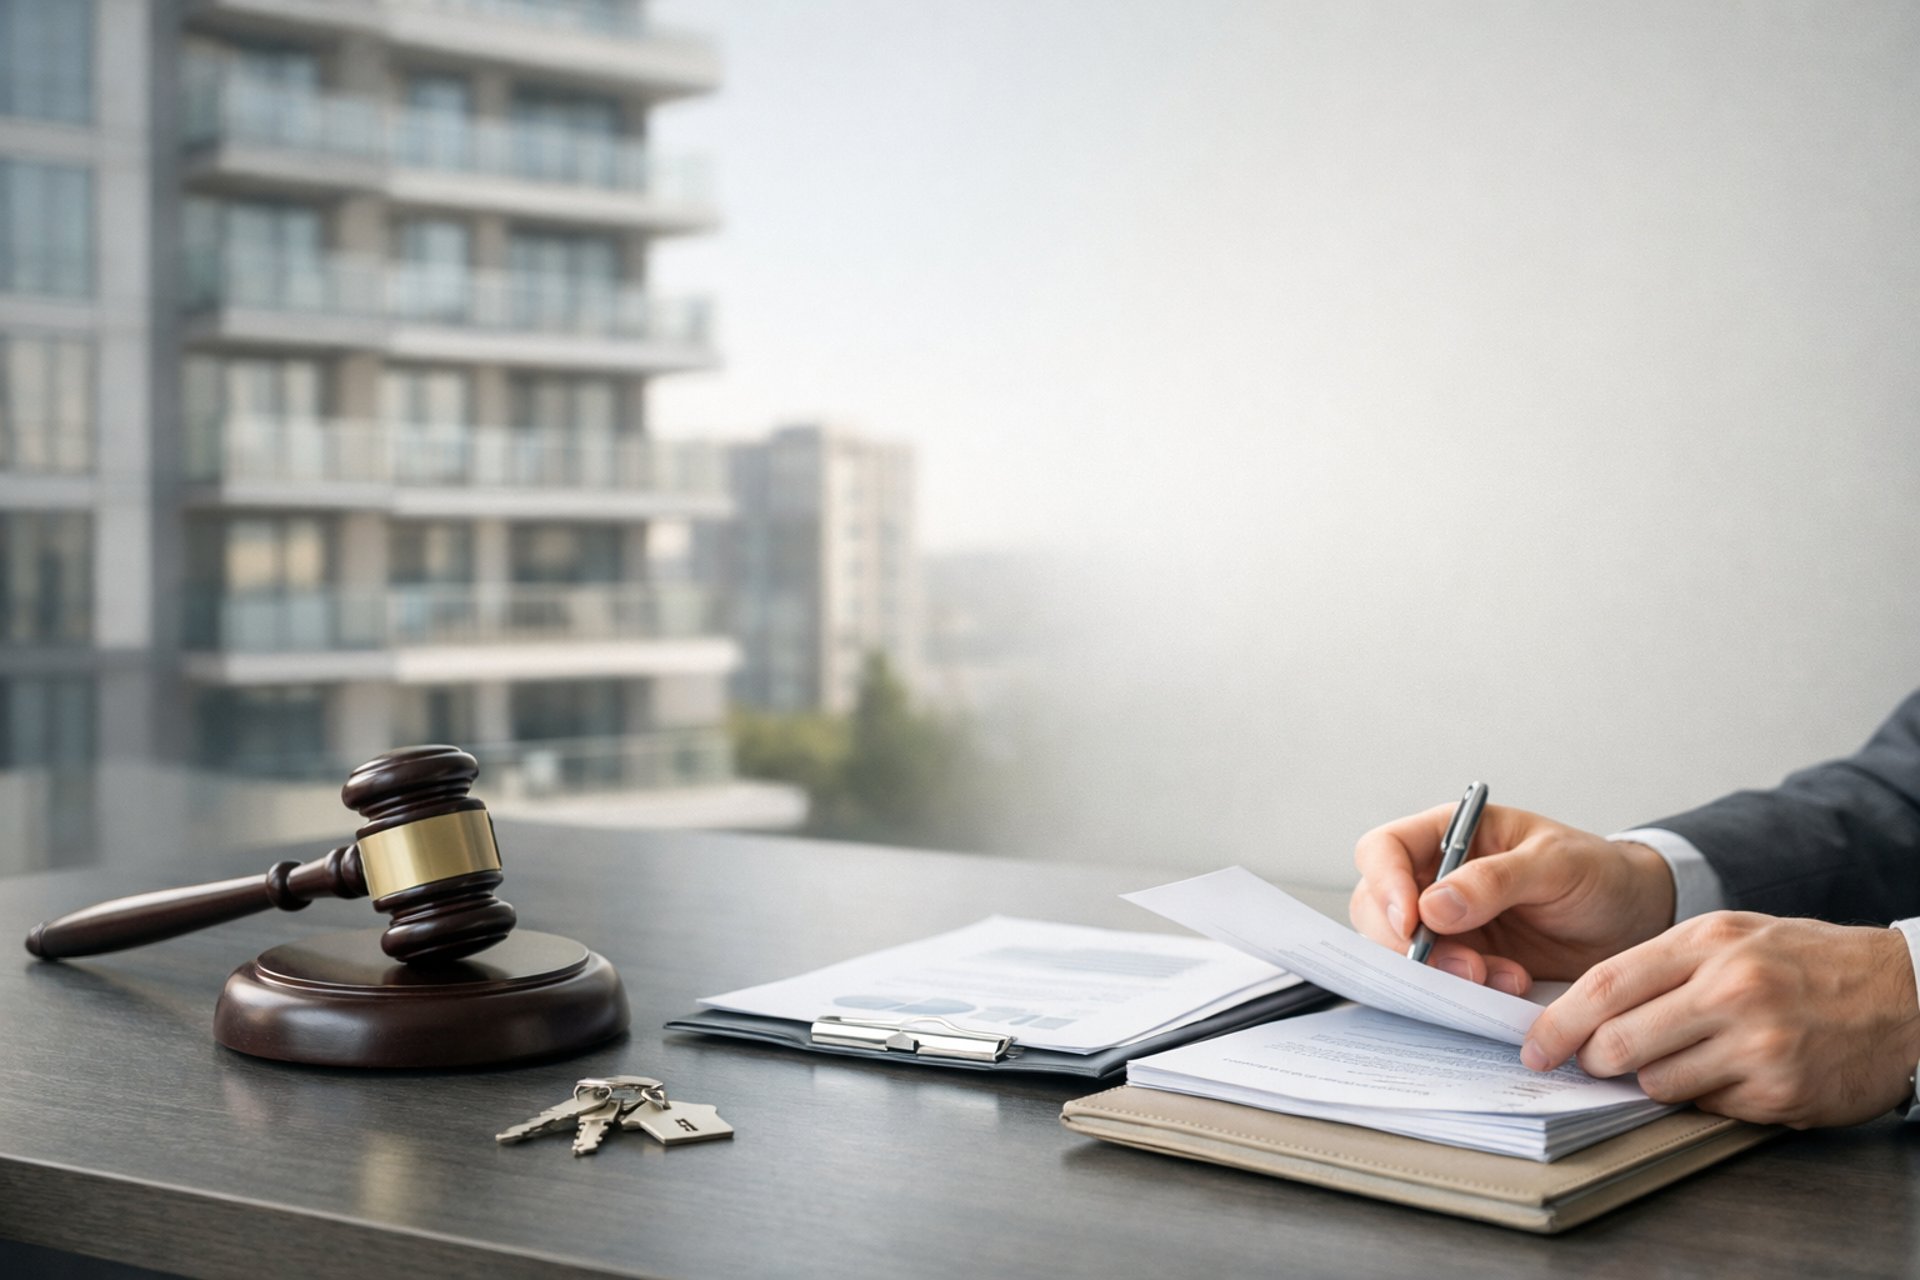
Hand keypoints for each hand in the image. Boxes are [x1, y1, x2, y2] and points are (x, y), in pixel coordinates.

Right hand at [1349, 804, 1676, 991]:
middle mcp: (1437, 878)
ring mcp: (1448, 924)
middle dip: (1410, 944)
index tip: (1412, 921)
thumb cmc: (1598, 873)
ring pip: (1404, 951)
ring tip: (1502, 978)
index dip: (1385, 883)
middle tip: (1464, 966)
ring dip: (1443, 973)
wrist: (1635, 921)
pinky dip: (1466, 991)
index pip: (1384, 850)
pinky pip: (1440, 981)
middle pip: (1378, 907)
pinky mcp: (1466, 961)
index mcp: (1451, 835)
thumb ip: (1496, 881)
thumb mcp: (1556, 865)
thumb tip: (1432, 906)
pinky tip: (1509, 986)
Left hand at [1522, 913, 1919, 1126]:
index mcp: (1706, 943)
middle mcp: (1729, 990)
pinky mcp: (1779, 1091)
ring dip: (1652, 1081)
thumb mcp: (1732, 936)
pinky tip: (1730, 1074)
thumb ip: (1662, 966)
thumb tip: (1589, 1009)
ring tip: (1684, 1059)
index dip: (1558, 1022)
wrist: (1904, 995)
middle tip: (1592, 1062)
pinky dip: (1704, 1098)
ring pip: (1657, 1082)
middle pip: (1619, 1042)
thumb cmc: (1806, 962)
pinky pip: (1706, 1107)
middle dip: (1592, 1060)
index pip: (1604, 986)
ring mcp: (1756, 1044)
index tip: (1535, 1045)